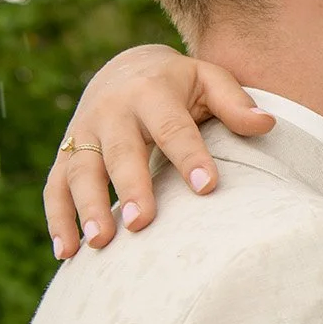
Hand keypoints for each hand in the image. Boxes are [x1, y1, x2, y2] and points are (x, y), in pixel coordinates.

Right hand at [47, 44, 273, 257]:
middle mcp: (111, 111)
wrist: (127, 69)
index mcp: (151, 92)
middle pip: (120, 152)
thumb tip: (267, 124)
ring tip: (101, 243)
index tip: (207, 188)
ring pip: (79, 171)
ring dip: (87, 207)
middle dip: (130, 187)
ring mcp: (84, 133)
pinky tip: (69, 253)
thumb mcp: (209, 81)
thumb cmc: (181, 85)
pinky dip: (58, 219)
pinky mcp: (66, 154)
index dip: (189, 157)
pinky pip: (55, 187)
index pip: (173, 127)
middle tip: (142, 223)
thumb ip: (235, 103)